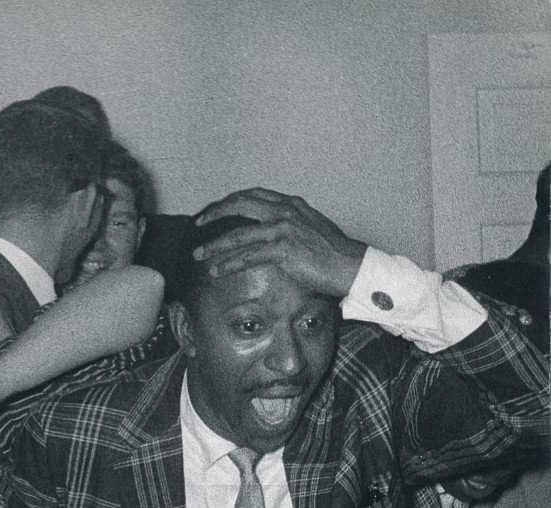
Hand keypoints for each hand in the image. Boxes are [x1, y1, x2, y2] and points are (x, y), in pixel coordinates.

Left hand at [192, 188, 367, 297]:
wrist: (352, 265)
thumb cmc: (332, 252)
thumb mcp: (308, 228)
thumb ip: (287, 225)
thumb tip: (267, 233)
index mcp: (290, 204)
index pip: (252, 195)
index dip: (229, 201)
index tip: (214, 211)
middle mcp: (285, 211)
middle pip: (240, 204)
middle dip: (214, 213)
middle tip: (198, 224)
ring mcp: (284, 229)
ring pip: (238, 234)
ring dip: (214, 245)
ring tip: (199, 255)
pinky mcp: (284, 249)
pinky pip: (248, 256)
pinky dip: (229, 263)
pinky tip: (217, 270)